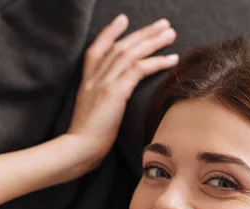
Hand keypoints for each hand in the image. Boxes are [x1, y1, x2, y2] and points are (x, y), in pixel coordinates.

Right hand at [67, 14, 178, 162]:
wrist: (78, 149)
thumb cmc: (85, 140)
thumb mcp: (91, 114)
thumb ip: (101, 102)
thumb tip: (114, 103)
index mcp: (87, 81)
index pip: (97, 49)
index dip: (110, 32)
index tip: (123, 20)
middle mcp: (94, 77)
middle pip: (120, 46)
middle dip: (142, 33)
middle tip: (163, 24)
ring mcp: (103, 83)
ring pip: (130, 53)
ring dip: (153, 42)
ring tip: (171, 34)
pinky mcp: (114, 92)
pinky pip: (138, 69)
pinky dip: (156, 62)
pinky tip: (171, 59)